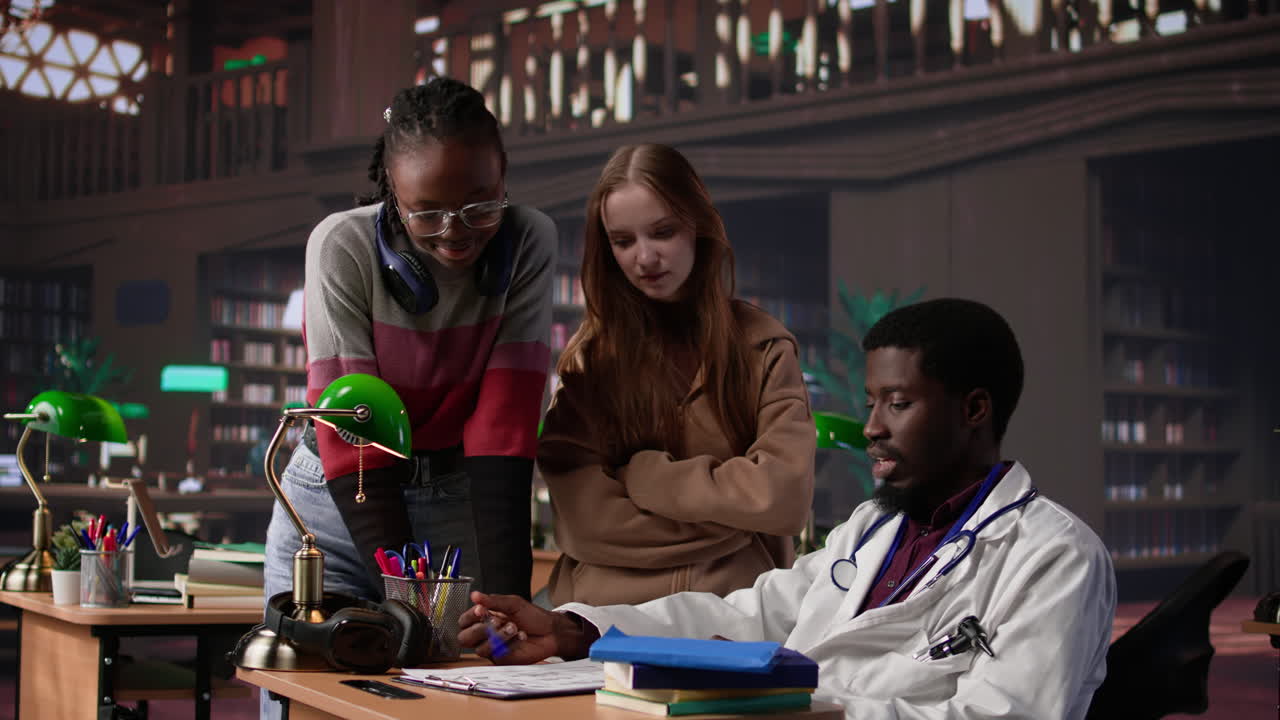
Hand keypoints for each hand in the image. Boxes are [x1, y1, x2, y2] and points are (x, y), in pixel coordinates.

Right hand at [456, 591, 594, 663]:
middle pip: (464, 639)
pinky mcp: (502, 660)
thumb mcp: (513, 603)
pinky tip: (521, 636)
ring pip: (480, 649)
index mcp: (484, 619)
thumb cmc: (532, 616)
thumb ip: (493, 601)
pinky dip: (509, 644)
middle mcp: (485, 635)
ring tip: (514, 627)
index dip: (470, 617)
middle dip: (479, 630)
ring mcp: (492, 649)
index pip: (464, 621)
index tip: (481, 610)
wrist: (550, 631)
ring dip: (497, 636)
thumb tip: (475, 595)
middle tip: (496, 621)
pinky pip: (496, 655)